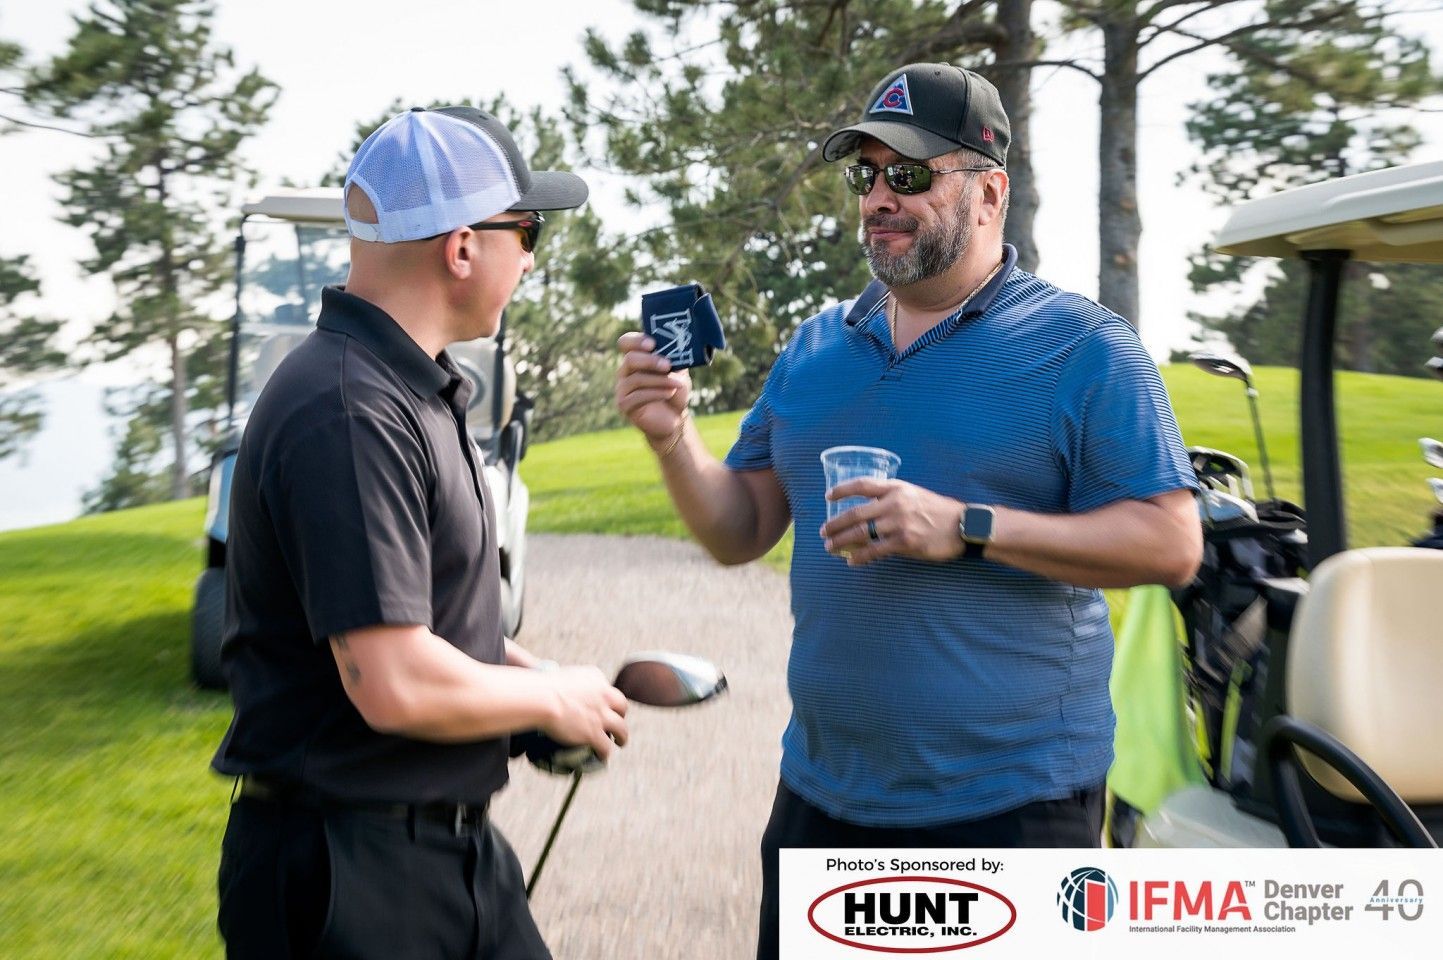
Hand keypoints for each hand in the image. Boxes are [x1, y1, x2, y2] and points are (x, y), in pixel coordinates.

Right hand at [539, 666, 628, 760]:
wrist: (541, 698)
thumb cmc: (542, 687)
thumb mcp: (562, 677)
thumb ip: (570, 685)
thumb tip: (563, 693)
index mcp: (595, 677)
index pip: (607, 689)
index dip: (607, 700)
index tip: (603, 706)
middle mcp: (603, 694)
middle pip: (621, 705)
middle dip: (620, 714)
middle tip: (615, 722)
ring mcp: (601, 714)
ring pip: (621, 728)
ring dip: (622, 736)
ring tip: (620, 742)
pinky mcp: (594, 733)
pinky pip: (606, 746)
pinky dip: (605, 752)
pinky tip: (602, 756)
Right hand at [615, 332, 690, 442]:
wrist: (675, 417)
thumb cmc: (675, 390)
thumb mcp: (678, 371)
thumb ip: (675, 358)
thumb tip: (677, 347)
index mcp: (637, 358)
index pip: (626, 342)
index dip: (636, 341)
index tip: (653, 344)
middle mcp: (625, 371)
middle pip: (630, 359)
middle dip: (650, 361)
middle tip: (667, 366)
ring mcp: (622, 388)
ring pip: (636, 379)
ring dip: (659, 380)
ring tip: (677, 384)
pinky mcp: (624, 404)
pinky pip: (637, 396)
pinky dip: (656, 393)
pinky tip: (669, 393)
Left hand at [820, 478, 966, 565]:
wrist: (963, 525)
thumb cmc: (939, 511)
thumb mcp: (915, 495)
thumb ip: (892, 500)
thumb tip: (867, 514)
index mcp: (897, 488)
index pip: (862, 485)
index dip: (842, 490)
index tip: (828, 497)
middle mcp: (895, 503)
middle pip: (855, 513)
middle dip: (835, 523)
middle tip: (823, 531)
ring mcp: (899, 523)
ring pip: (861, 533)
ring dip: (841, 541)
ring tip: (830, 547)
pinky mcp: (905, 542)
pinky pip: (875, 551)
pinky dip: (860, 557)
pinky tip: (851, 561)